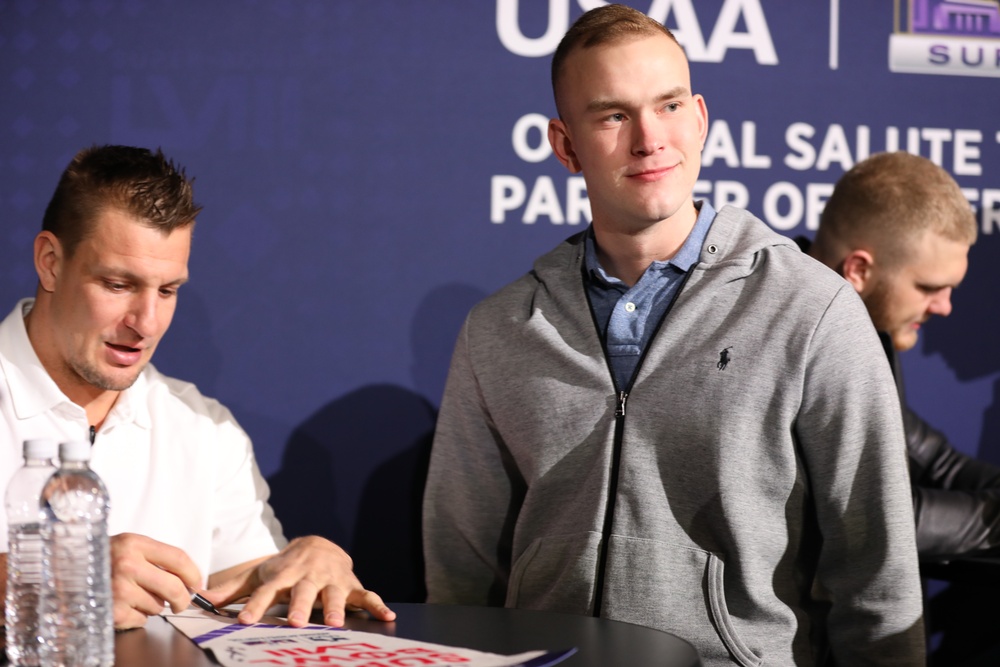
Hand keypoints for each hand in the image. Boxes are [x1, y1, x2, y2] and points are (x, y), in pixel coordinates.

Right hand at [109, 533, 202, 629]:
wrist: (66, 574)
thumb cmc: (102, 560)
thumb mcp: (128, 547)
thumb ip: (157, 558)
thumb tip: (190, 580)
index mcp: (134, 544)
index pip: (179, 558)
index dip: (194, 574)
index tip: (197, 584)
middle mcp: (127, 565)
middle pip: (174, 587)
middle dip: (183, 599)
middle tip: (181, 602)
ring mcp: (119, 589)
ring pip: (158, 606)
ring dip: (153, 605)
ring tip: (134, 595)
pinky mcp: (113, 611)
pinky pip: (141, 619)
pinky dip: (137, 617)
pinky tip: (123, 605)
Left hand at [203, 535, 394, 627]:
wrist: (317, 545)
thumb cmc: (285, 567)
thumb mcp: (259, 574)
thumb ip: (234, 589)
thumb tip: (203, 598)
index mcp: (283, 576)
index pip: (266, 591)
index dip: (255, 606)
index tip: (244, 621)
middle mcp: (308, 577)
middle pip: (303, 592)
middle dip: (300, 606)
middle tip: (294, 622)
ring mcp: (332, 580)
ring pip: (334, 593)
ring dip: (335, 607)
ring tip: (335, 621)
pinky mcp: (351, 585)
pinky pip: (366, 595)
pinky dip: (377, 605)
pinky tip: (386, 615)